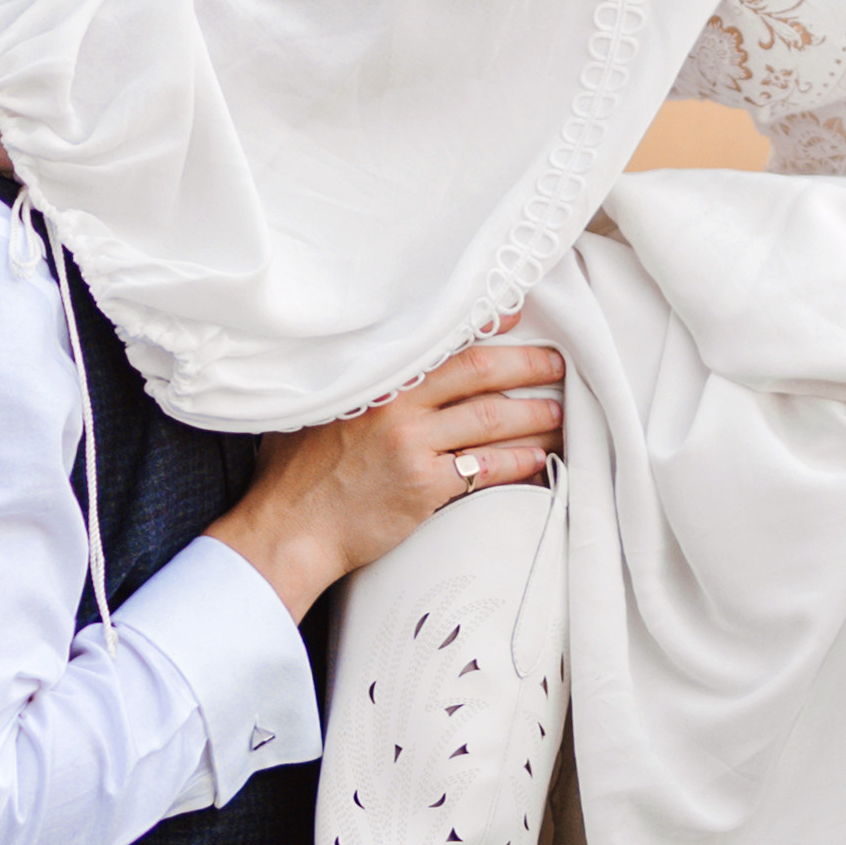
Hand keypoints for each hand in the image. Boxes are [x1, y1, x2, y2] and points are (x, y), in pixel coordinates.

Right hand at [205, 336, 564, 622]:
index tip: (516, 314)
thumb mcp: (315, 408)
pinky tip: (538, 458)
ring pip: (492, 420)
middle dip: (527, 365)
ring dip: (533, 415)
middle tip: (556, 364)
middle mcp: (398, 407)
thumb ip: (351, 383)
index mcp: (375, 381)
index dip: (485, 325)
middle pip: (480, 373)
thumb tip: (371, 361)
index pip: (442, 341)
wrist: (288, 530)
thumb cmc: (294, 473)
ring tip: (557, 413)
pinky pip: (486, 469)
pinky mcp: (424, 488)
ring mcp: (413, 446)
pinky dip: (518, 461)